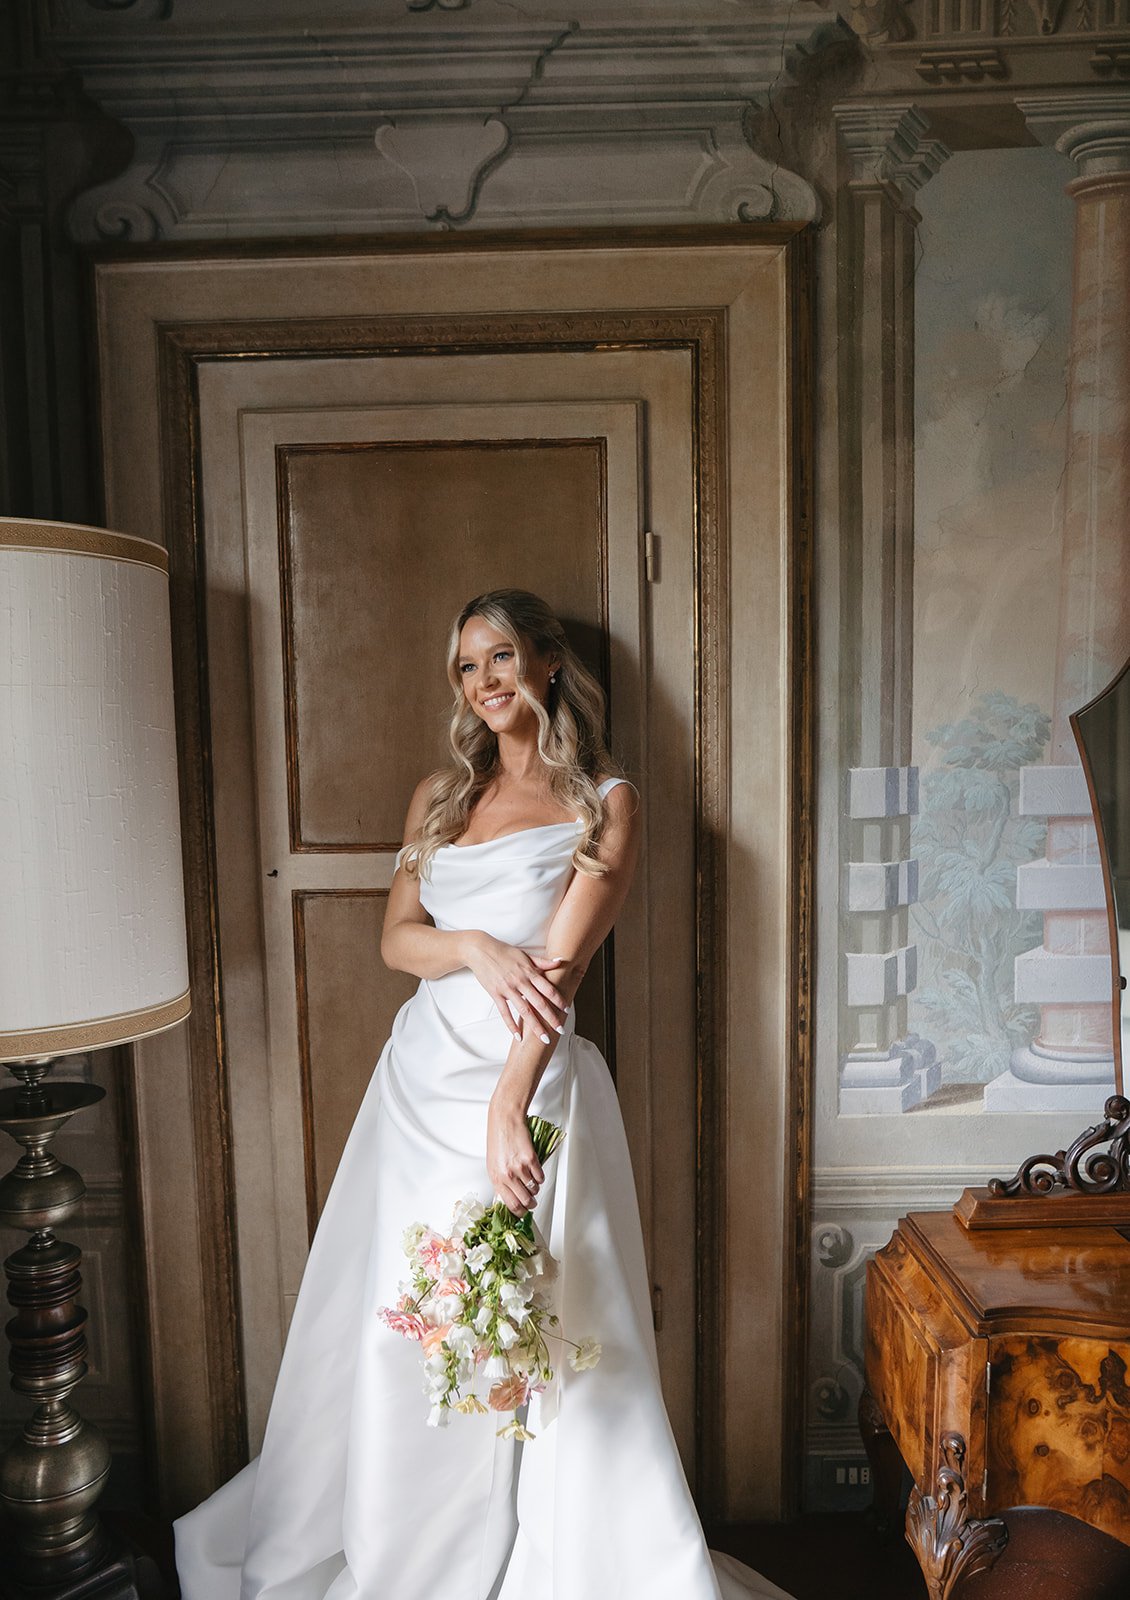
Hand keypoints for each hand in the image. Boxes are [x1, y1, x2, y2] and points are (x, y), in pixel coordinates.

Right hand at [464, 932, 566, 1042]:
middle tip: (560, 1030)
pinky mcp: (496, 994)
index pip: (548, 988)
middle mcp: (520, 981)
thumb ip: (543, 961)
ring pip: (524, 1011)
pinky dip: (511, 1025)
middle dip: (551, 1018)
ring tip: (544, 1038)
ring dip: (535, 1026)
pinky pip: (505, 1012)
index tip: (566, 1010)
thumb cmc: (504, 952)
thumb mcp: (525, 955)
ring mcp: (508, 989)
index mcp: (529, 972)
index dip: (559, 1000)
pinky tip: (518, 1036)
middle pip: (539, 1003)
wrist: (480, 950)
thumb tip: (561, 961)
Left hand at [487, 1097, 545, 1215]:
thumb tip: (510, 1197)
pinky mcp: (531, 1159)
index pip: (510, 1205)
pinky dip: (540, 1176)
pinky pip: (541, 1177)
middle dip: (531, 1203)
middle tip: (532, 1200)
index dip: (519, 1212)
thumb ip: (501, 1182)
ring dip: (535, 1188)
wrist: (505, 1121)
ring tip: (531, 1180)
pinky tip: (535, 1170)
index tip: (523, 1212)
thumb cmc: (498, 1140)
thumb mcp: (493, 1165)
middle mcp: (507, 1175)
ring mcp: (520, 1168)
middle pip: (525, 1201)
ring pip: (534, 1189)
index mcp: (496, 1178)